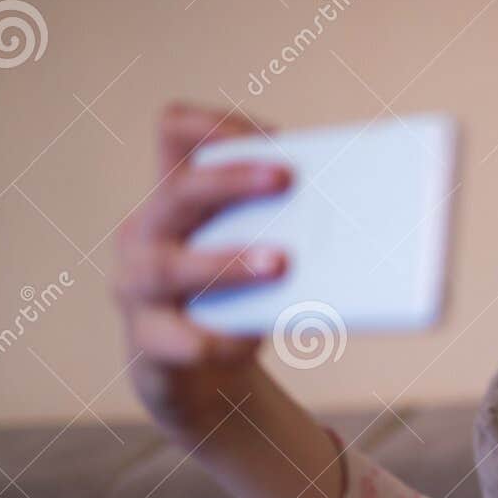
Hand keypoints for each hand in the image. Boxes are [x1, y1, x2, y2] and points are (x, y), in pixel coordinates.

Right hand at [112, 100, 292, 438]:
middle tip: (287, 178)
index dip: (216, 125)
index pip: (176, 133)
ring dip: (229, 262)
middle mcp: (147, 234)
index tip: (273, 136)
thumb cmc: (235, 297)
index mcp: (176, 198)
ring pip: (169, 267)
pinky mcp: (147, 344)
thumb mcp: (254, 252)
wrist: (195, 373)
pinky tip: (248, 342)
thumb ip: (285, 228)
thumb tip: (360, 216)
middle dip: (232, 180)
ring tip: (282, 263)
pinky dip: (215, 341)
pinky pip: (177, 340)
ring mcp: (137, 288)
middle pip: (178, 192)